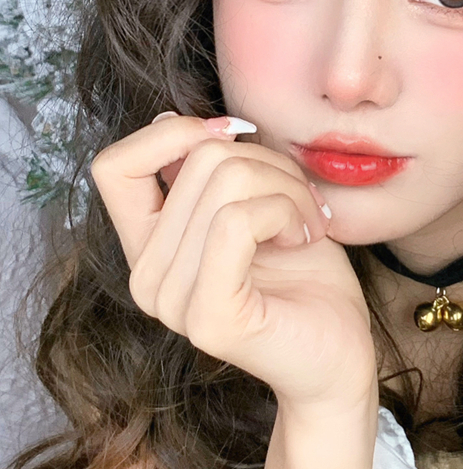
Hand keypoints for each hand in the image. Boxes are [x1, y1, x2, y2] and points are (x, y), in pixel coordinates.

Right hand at [90, 113, 377, 413]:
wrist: (342, 351)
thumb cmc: (305, 274)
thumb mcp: (253, 201)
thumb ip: (208, 170)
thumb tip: (168, 117)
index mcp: (148, 248)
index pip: (115, 166)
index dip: (171, 134)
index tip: (234, 137)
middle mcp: (147, 278)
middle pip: (198, 160)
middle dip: (268, 162)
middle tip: (303, 200)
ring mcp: (171, 303)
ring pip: (225, 183)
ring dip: (287, 188)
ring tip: (308, 221)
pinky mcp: (209, 317)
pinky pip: (236, 221)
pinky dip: (284, 211)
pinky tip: (306, 236)